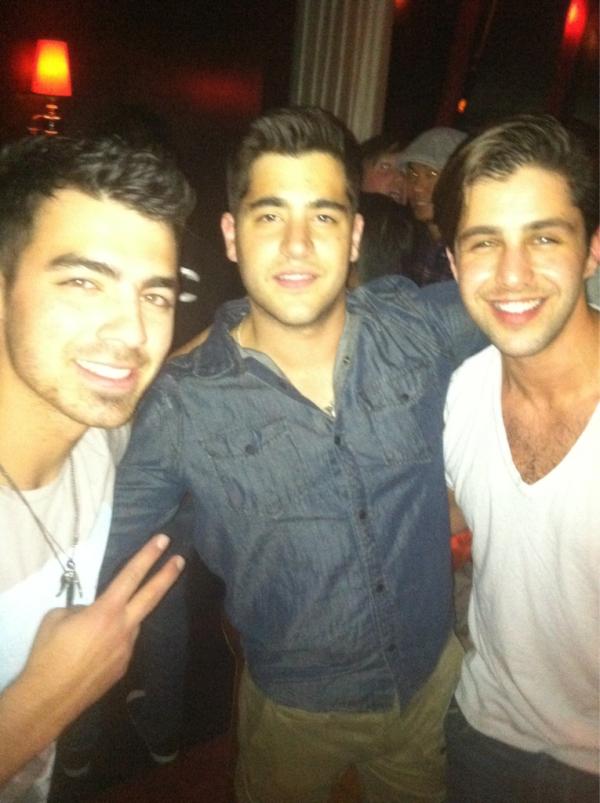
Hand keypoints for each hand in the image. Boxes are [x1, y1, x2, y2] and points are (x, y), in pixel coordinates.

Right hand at [0, 534, 184, 786]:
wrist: (49, 698)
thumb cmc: (48, 654)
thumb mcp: (57, 618)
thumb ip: (80, 609)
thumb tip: (90, 614)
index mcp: (106, 610)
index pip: (132, 575)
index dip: (148, 555)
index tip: (164, 540)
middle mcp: (124, 627)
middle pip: (152, 596)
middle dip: (167, 575)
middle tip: (181, 560)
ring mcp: (127, 649)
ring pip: (132, 624)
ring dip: (122, 621)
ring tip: (91, 635)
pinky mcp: (123, 668)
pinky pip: (122, 646)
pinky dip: (113, 642)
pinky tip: (92, 653)